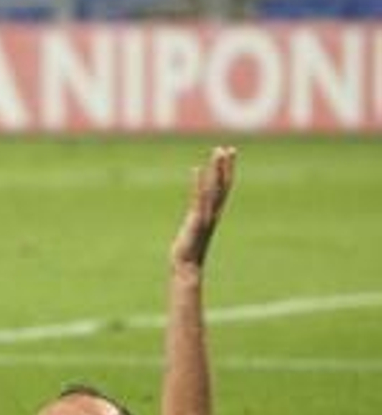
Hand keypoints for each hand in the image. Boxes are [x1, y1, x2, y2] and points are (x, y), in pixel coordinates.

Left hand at [172, 146, 235, 270]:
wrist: (186, 266)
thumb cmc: (188, 251)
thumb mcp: (193, 231)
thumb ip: (196, 222)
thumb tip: (195, 217)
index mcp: (214, 213)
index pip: (224, 188)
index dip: (227, 171)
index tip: (228, 154)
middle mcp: (213, 211)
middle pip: (223, 185)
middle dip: (226, 167)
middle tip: (228, 148)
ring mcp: (206, 214)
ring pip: (214, 187)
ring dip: (216, 169)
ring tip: (217, 151)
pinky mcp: (196, 219)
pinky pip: (198, 197)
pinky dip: (198, 183)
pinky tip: (196, 169)